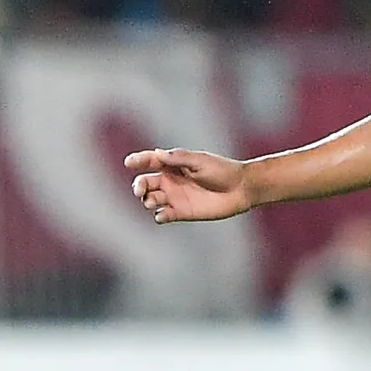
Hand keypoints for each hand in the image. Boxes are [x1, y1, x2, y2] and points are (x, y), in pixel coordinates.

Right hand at [126, 147, 254, 222]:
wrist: (241, 189)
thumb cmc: (222, 170)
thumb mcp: (199, 161)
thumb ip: (178, 158)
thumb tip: (157, 153)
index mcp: (173, 164)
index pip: (150, 161)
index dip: (138, 160)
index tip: (129, 162)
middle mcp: (171, 180)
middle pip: (145, 182)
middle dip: (139, 185)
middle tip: (140, 190)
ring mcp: (175, 197)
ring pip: (151, 199)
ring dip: (147, 200)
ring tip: (152, 201)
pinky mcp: (182, 212)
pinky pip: (163, 215)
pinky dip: (159, 216)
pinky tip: (162, 214)